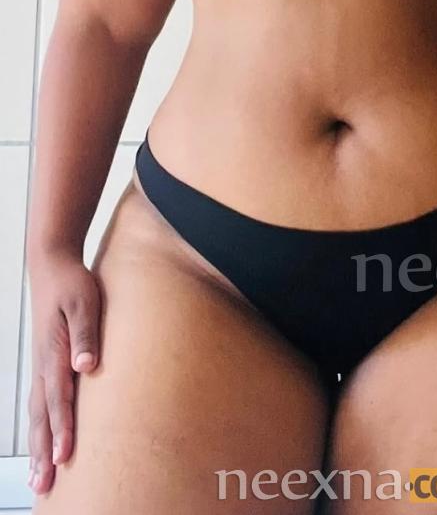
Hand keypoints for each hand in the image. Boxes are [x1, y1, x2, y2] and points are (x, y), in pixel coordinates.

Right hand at [27, 250, 101, 493]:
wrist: (52, 265)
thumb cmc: (72, 283)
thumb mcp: (84, 302)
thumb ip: (86, 334)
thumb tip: (86, 365)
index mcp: (54, 351)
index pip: (58, 397)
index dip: (61, 427)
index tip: (65, 455)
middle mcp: (44, 363)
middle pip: (42, 415)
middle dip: (43, 450)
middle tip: (45, 484)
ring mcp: (41, 364)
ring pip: (38, 413)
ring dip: (38, 446)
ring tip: (39, 478)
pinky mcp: (45, 362)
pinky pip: (40, 402)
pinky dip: (40, 427)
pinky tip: (43, 443)